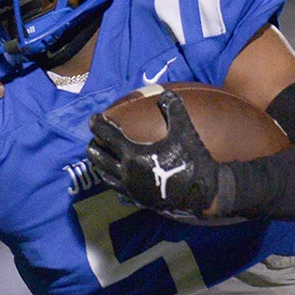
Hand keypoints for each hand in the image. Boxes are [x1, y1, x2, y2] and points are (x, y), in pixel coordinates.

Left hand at [86, 89, 220, 219]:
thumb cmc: (192, 161)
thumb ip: (174, 110)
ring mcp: (130, 189)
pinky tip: (117, 179)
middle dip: (93, 147)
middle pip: (99, 158)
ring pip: (105, 176)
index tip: (94, 118)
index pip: (108, 136)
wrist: (201, 194)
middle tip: (93, 139)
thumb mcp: (185, 131)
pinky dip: (113, 181)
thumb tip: (165, 93)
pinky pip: (118, 190)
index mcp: (133, 155)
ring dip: (100, 165)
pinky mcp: (137, 201)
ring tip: (100, 158)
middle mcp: (126, 173)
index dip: (98, 125)